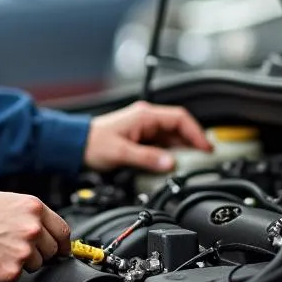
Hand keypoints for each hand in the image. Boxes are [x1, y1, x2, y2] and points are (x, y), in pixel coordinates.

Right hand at [0, 191, 70, 281]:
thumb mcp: (7, 201)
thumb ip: (30, 215)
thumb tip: (45, 230)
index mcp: (33, 208)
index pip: (63, 231)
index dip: (62, 243)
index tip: (61, 249)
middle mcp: (32, 229)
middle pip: (51, 251)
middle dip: (38, 252)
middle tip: (15, 247)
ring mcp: (22, 251)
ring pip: (36, 266)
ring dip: (22, 263)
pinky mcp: (10, 272)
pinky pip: (18, 277)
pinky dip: (7, 272)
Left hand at [84, 100, 211, 172]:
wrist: (75, 145)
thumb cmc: (93, 143)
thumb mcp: (121, 152)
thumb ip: (147, 158)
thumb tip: (170, 163)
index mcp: (145, 115)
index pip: (180, 118)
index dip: (196, 132)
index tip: (206, 147)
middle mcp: (146, 119)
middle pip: (179, 128)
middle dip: (193, 142)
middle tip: (205, 159)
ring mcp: (144, 129)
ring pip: (172, 137)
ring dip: (182, 150)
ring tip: (192, 164)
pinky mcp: (140, 139)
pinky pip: (162, 145)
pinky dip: (171, 154)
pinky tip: (173, 165)